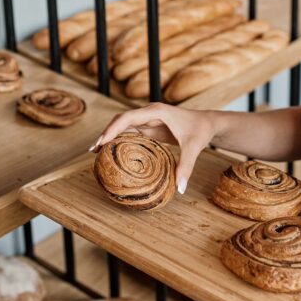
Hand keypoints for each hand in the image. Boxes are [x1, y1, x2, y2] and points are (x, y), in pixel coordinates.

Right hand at [90, 103, 214, 193]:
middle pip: (121, 120)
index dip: (113, 129)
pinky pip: (129, 132)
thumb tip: (179, 190)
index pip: (128, 118)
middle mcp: (149, 113)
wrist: (207, 122)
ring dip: (109, 136)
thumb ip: (186, 167)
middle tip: (92, 150)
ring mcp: (147, 119)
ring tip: (95, 153)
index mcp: (156, 111)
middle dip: (105, 133)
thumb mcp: (194, 148)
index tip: (102, 142)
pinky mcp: (149, 127)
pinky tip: (110, 152)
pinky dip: (118, 140)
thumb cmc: (201, 130)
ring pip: (122, 125)